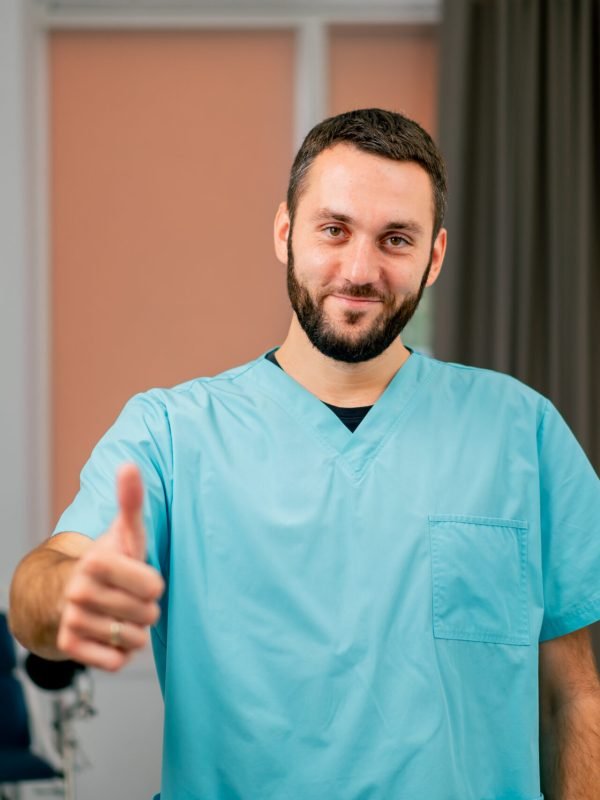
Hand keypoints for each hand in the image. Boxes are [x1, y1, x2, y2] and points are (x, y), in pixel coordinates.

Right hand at [56, 464, 164, 670]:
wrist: (73, 589)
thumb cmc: (113, 559)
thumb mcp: (128, 531)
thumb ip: (132, 500)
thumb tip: (129, 466)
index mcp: (96, 560)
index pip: (153, 587)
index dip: (154, 584)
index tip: (143, 576)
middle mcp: (78, 590)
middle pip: (146, 615)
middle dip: (147, 609)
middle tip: (131, 597)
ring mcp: (71, 619)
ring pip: (133, 639)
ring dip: (136, 630)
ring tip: (121, 613)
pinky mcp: (69, 645)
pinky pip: (116, 661)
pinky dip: (121, 651)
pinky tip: (110, 634)